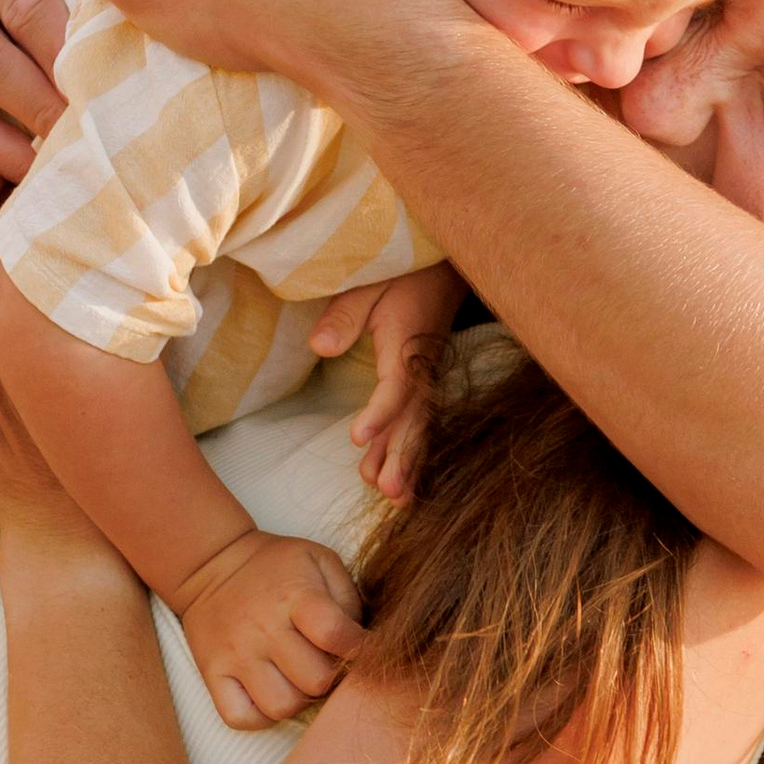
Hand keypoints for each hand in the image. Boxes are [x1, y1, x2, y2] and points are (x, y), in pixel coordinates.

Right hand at [172, 527, 366, 730]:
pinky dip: (261, 715)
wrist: (212, 563)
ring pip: (282, 706)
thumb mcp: (319, 560)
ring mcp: (235, 654)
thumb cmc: (276, 565)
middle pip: (315, 681)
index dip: (359, 648)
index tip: (359, 646)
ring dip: (299, 699)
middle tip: (326, 663)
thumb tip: (359, 643)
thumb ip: (348, 598)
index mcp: (294, 596)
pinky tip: (271, 691)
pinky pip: (241, 717)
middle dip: (330, 677)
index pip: (335, 636)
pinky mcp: (212, 673)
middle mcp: (263, 628)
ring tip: (298, 678)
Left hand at [309, 261, 465, 500]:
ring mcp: (427, 378)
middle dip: (401, 456)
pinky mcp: (424, 384)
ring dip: (406, 462)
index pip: (397, 386)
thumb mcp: (368, 281)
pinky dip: (410, 453)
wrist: (444, 264)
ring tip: (393, 498)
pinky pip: (419, 423)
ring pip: (419, 428)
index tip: (356, 438)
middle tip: (385, 490)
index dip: (379, 414)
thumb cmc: (400, 270)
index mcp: (409, 342)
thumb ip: (344, 314)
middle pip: (414, 419)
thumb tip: (319, 348)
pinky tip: (397, 483)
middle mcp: (424, 367)